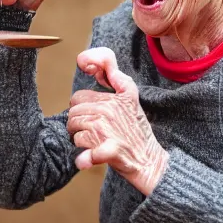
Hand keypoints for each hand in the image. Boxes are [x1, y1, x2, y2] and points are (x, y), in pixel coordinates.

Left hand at [67, 47, 167, 194]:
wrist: (150, 162)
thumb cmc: (137, 132)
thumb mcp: (131, 98)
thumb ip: (114, 77)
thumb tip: (88, 60)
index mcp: (115, 97)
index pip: (78, 96)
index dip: (80, 107)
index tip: (89, 115)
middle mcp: (110, 109)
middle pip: (72, 113)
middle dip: (77, 125)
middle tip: (91, 132)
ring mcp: (108, 129)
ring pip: (73, 130)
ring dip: (79, 139)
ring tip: (94, 142)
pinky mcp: (108, 149)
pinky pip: (81, 146)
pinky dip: (83, 157)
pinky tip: (88, 159)